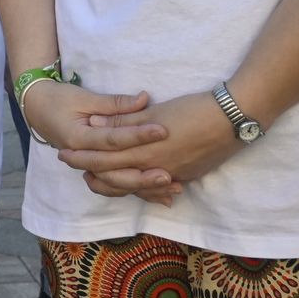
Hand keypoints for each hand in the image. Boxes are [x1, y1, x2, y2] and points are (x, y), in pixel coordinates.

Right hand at [23, 82, 178, 205]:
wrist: (36, 108)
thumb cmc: (58, 99)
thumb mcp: (84, 97)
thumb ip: (115, 103)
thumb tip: (144, 99)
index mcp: (77, 138)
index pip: (112, 140)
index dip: (138, 135)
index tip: (163, 130)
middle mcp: (83, 157)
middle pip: (115, 172)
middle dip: (144, 175)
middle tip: (170, 173)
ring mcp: (88, 167)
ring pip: (117, 185)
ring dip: (145, 189)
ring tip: (173, 188)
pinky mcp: (96, 169)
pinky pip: (118, 185)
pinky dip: (140, 191)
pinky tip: (163, 197)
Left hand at [60, 92, 240, 202]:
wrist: (234, 120)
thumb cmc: (192, 109)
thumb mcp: (154, 113)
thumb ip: (123, 121)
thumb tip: (94, 123)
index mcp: (144, 150)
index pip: (105, 158)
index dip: (83, 157)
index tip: (64, 155)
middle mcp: (156, 168)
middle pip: (118, 177)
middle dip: (95, 175)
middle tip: (76, 172)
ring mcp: (174, 175)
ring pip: (138, 186)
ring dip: (119, 184)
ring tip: (101, 181)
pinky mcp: (189, 176)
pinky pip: (160, 186)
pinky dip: (146, 187)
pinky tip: (140, 188)